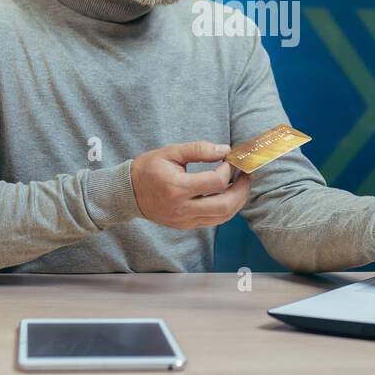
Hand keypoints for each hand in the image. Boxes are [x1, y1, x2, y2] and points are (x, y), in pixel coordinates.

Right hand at [131, 140, 251, 229]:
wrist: (128, 193)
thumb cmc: (149, 169)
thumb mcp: (171, 152)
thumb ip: (199, 149)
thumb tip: (225, 150)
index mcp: (178, 187)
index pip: (216, 182)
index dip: (229, 169)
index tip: (229, 160)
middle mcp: (182, 208)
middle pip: (225, 206)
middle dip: (242, 190)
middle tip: (246, 176)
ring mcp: (185, 220)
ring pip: (223, 217)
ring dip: (237, 202)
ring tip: (240, 185)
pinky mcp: (186, 225)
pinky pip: (213, 221)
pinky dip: (226, 209)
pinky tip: (227, 195)